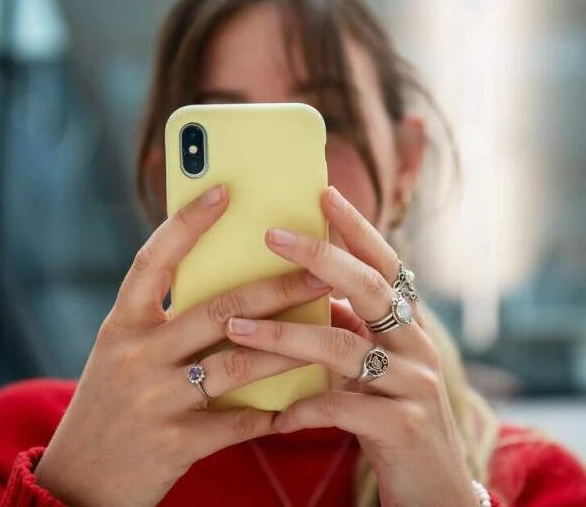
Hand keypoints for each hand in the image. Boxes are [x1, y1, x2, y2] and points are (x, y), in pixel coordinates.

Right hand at [35, 185, 331, 506]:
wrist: (79, 481)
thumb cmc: (108, 404)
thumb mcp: (121, 353)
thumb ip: (162, 322)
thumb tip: (229, 287)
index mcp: (121, 324)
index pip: (152, 260)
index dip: (187, 223)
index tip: (224, 190)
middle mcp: (136, 355)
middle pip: (217, 309)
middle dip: (276, 288)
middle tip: (320, 270)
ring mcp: (156, 399)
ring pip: (238, 362)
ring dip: (288, 346)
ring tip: (328, 329)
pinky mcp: (177, 442)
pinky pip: (239, 421)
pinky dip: (273, 411)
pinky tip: (300, 402)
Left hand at [225, 186, 476, 506]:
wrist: (434, 491)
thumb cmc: (388, 418)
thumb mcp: (370, 367)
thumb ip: (344, 329)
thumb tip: (291, 293)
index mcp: (405, 326)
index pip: (384, 263)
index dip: (356, 227)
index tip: (323, 192)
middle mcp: (416, 346)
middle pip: (371, 288)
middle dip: (321, 257)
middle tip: (274, 234)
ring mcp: (413, 385)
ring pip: (343, 348)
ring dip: (284, 337)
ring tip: (235, 329)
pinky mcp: (401, 428)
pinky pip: (341, 409)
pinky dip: (303, 409)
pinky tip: (274, 416)